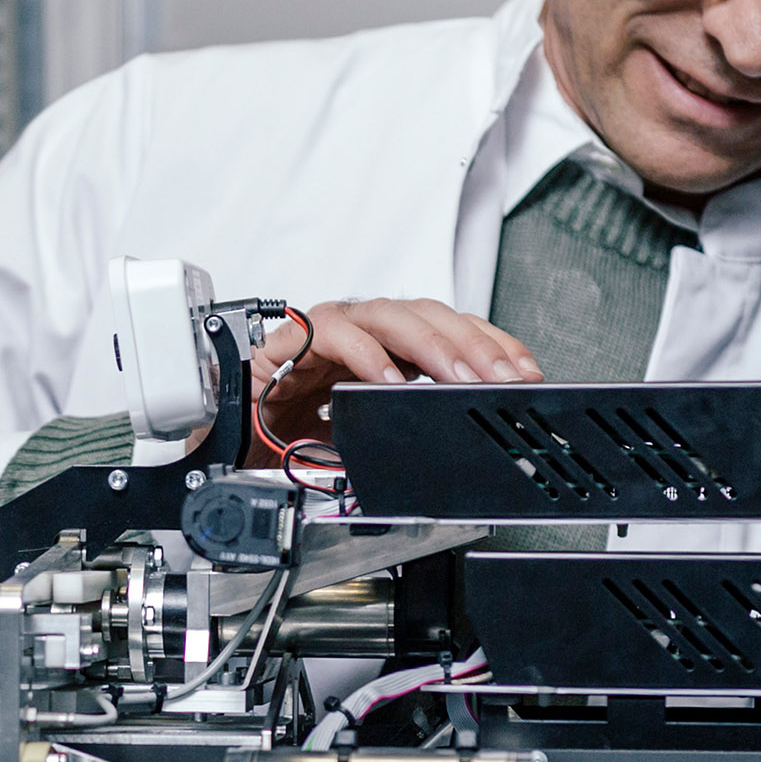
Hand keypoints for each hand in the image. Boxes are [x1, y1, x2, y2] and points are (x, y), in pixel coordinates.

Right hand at [250, 298, 542, 443]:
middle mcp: (364, 330)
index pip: (454, 331)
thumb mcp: (371, 439)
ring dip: (431, 346)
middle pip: (431, 315)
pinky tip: (390, 381)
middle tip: (503, 380)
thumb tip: (467, 446)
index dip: (495, 347)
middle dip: (474, 346)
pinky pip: (335, 336)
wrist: (232, 445)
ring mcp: (329, 330)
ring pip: (391, 316)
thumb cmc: (295, 435)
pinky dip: (366, 357)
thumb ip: (409, 430)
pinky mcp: (291, 342)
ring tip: (459, 378)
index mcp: (389, 347)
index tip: (528, 375)